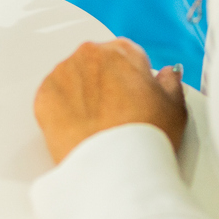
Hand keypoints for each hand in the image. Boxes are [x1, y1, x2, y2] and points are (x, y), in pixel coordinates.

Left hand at [34, 38, 186, 164]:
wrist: (113, 168)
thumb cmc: (144, 137)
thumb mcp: (174, 107)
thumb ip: (170, 83)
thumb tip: (166, 75)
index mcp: (122, 51)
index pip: (126, 55)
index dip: (132, 80)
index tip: (132, 98)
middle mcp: (89, 54)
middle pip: (97, 65)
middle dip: (104, 85)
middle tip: (115, 115)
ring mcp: (63, 74)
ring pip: (73, 80)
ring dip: (82, 96)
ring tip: (97, 125)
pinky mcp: (43, 96)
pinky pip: (53, 98)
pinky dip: (62, 110)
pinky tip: (79, 128)